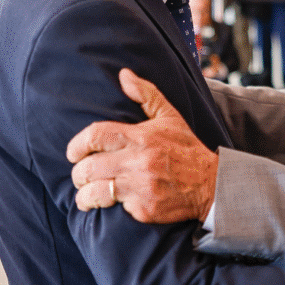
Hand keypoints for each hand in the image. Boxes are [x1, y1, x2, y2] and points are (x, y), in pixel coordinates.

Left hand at [67, 69, 217, 222]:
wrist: (211, 183)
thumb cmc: (186, 148)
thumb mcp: (169, 117)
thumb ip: (145, 94)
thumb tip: (123, 74)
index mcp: (140, 137)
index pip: (95, 136)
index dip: (77, 145)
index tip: (73, 153)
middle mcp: (138, 161)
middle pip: (88, 167)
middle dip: (79, 173)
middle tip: (82, 175)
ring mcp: (140, 187)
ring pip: (94, 192)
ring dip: (85, 195)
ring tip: (87, 195)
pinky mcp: (144, 209)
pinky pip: (114, 210)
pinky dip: (109, 208)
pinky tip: (111, 204)